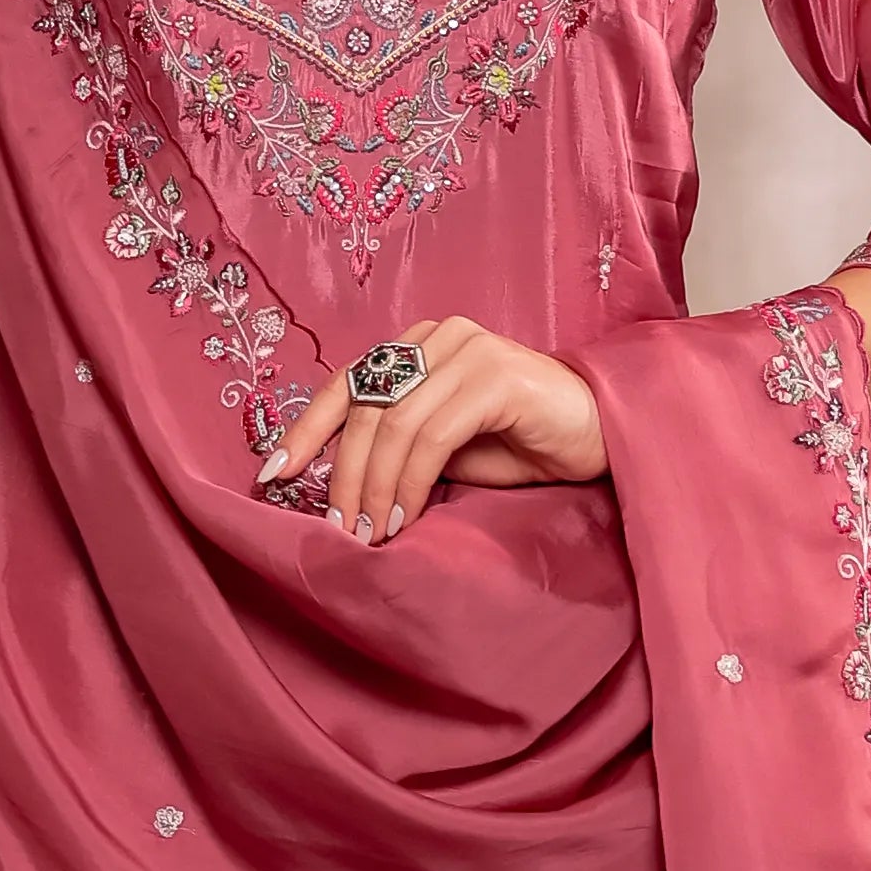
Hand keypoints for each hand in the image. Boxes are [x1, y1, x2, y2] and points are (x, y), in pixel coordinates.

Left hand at [261, 312, 607, 545]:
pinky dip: (411, 480)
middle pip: (365, 409)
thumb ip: (397, 449)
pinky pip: (433, 434)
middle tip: (337, 530)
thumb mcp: (444, 448)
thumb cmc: (521, 443)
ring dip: (374, 486)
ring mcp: (466, 350)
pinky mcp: (494, 376)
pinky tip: (403, 516)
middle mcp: (436, 337)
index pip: (345, 386)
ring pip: (394, 424)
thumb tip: (341, 491)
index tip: (272, 475)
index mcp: (416, 347)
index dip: (304, 431)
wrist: (599, 434)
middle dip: (343, 475)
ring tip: (369, 533)